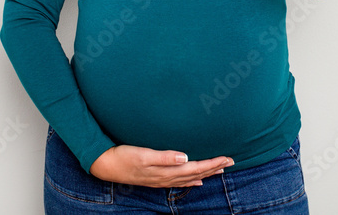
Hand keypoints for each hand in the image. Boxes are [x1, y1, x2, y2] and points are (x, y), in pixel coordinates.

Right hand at [89, 144, 233, 187]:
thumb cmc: (124, 156)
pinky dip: (191, 181)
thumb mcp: (143, 154)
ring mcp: (161, 179)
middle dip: (214, 168)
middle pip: (196, 173)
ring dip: (205, 174)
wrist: (106, 165)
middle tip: (231, 162)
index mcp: (166, 170)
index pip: (195, 167)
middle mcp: (166, 177)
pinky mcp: (156, 178)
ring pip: (190, 179)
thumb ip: (165, 157)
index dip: (212, 163)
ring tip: (219, 170)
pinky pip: (179, 182)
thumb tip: (185, 157)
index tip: (227, 158)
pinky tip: (197, 182)